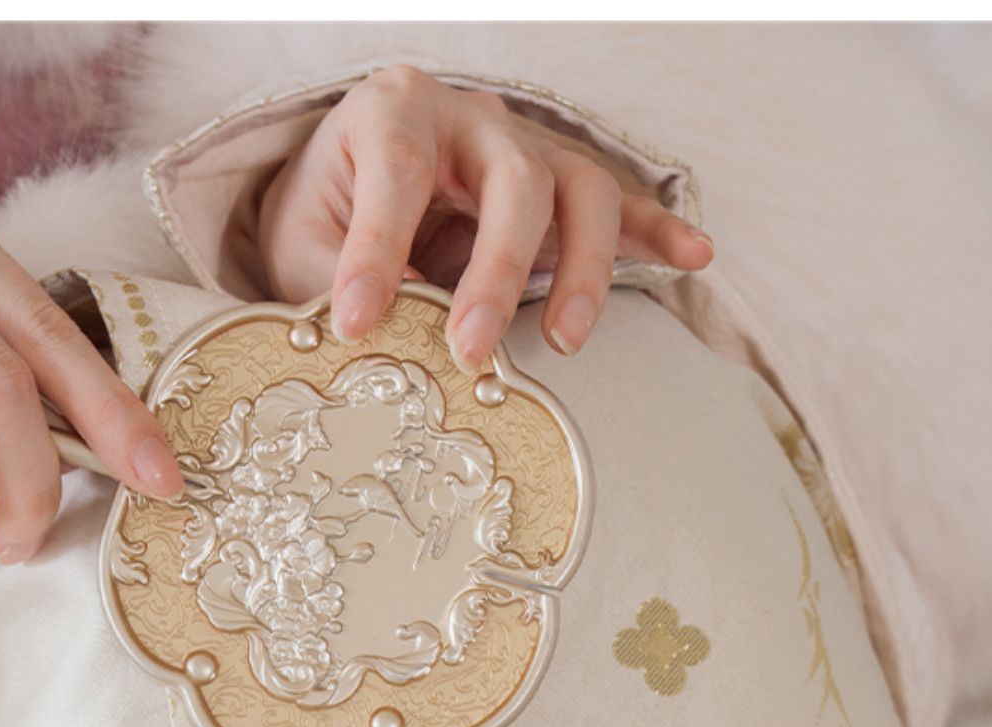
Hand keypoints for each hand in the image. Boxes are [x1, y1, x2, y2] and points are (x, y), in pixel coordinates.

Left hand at [255, 65, 713, 367]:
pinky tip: (693, 255)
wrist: (346, 191)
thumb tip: (380, 337)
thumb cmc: (325, 218)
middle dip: (496, 271)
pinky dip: (657, 231)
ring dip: (582, 267)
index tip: (357, 323)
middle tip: (472, 350)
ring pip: (579, 189)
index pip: (395, 173)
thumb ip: (328, 281)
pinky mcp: (560, 189)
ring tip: (566, 339)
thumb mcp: (299, 243)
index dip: (378, 250)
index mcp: (392, 112)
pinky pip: (621, 205)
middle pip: (513, 179)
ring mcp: (526, 148)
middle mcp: (470, 118)